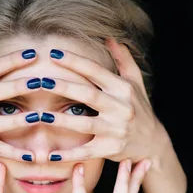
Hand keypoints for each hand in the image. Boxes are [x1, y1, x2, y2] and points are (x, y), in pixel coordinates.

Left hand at [36, 39, 168, 165]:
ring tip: (40, 114)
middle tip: (39, 80)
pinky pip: (86, 151)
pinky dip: (69, 154)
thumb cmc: (140, 109)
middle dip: (63, 87)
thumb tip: (110, 38)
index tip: (53, 53)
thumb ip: (123, 60)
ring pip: (85, 123)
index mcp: (123, 89)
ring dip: (61, 120)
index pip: (96, 71)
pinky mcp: (110, 149)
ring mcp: (116, 130)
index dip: (74, 62)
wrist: (153, 143)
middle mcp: (121, 108)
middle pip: (88, 95)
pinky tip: (51, 154)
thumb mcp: (136, 83)